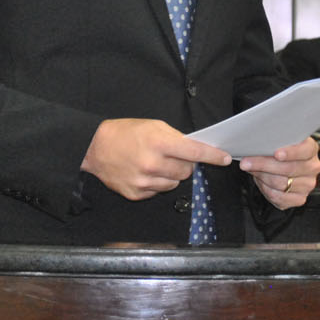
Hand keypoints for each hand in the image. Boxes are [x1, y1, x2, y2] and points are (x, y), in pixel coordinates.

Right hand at [80, 118, 230, 200]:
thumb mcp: (153, 126)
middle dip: (186, 164)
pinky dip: (158, 183)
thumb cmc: (126, 133)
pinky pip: (159, 191)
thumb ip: (175, 138)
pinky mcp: (137, 194)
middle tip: (174, 156)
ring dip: (172, 174)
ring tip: (156, 164)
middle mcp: (153, 164)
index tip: (225, 158)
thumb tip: (195, 150)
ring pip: (175, 183)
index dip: (213, 156)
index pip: (194, 152)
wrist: (95, 148)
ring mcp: (144, 182)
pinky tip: (145, 172)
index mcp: (158, 143)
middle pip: (187, 171)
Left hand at [239, 137, 319, 209]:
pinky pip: (279, 197)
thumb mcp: (277, 142)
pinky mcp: (300, 199)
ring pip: (282, 183)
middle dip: (264, 165)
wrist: (281, 166)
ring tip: (251, 170)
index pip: (305, 150)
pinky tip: (261, 182)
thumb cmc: (278, 151)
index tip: (277, 154)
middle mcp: (313, 167)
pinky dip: (265, 189)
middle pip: (289, 168)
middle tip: (246, 163)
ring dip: (262, 177)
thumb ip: (271, 142)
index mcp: (311, 149)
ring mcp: (308, 184)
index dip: (291, 153)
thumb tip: (254, 146)